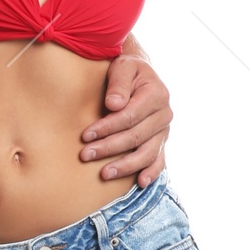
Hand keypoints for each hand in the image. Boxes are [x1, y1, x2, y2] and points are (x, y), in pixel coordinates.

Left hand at [83, 53, 170, 183]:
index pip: (129, 116)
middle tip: (85, 155)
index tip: (85, 135)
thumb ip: (118, 83)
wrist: (139, 73)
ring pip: (146, 153)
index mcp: (156, 94)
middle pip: (135, 136)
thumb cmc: (126, 69)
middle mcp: (164, 114)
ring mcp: (164, 130)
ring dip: (125, 166)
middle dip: (109, 147)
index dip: (107, 127)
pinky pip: (159, 159)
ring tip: (104, 174)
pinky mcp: (161, 141)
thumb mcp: (122, 66)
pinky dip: (151, 172)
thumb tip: (114, 105)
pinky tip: (140, 183)